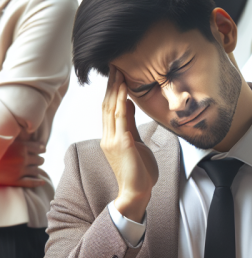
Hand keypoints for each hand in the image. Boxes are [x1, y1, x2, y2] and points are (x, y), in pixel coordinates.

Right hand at [0, 138, 45, 187]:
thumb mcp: (2, 140)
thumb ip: (11, 136)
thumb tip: (19, 130)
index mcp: (21, 146)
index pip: (39, 148)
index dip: (42, 149)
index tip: (42, 150)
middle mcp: (22, 158)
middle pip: (40, 160)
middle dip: (38, 160)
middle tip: (36, 160)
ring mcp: (20, 170)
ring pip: (37, 170)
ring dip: (37, 169)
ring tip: (35, 168)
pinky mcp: (15, 180)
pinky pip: (31, 182)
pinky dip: (38, 182)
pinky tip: (42, 182)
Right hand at [101, 66, 158, 222]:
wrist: (137, 192)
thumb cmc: (139, 170)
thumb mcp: (135, 141)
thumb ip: (130, 124)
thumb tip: (128, 103)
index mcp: (111, 136)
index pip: (108, 108)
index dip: (111, 90)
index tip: (115, 73)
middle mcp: (108, 136)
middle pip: (106, 105)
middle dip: (110, 84)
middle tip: (114, 65)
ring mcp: (113, 140)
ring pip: (111, 109)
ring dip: (115, 89)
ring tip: (118, 72)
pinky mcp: (121, 144)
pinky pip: (120, 119)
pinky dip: (121, 103)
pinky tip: (124, 91)